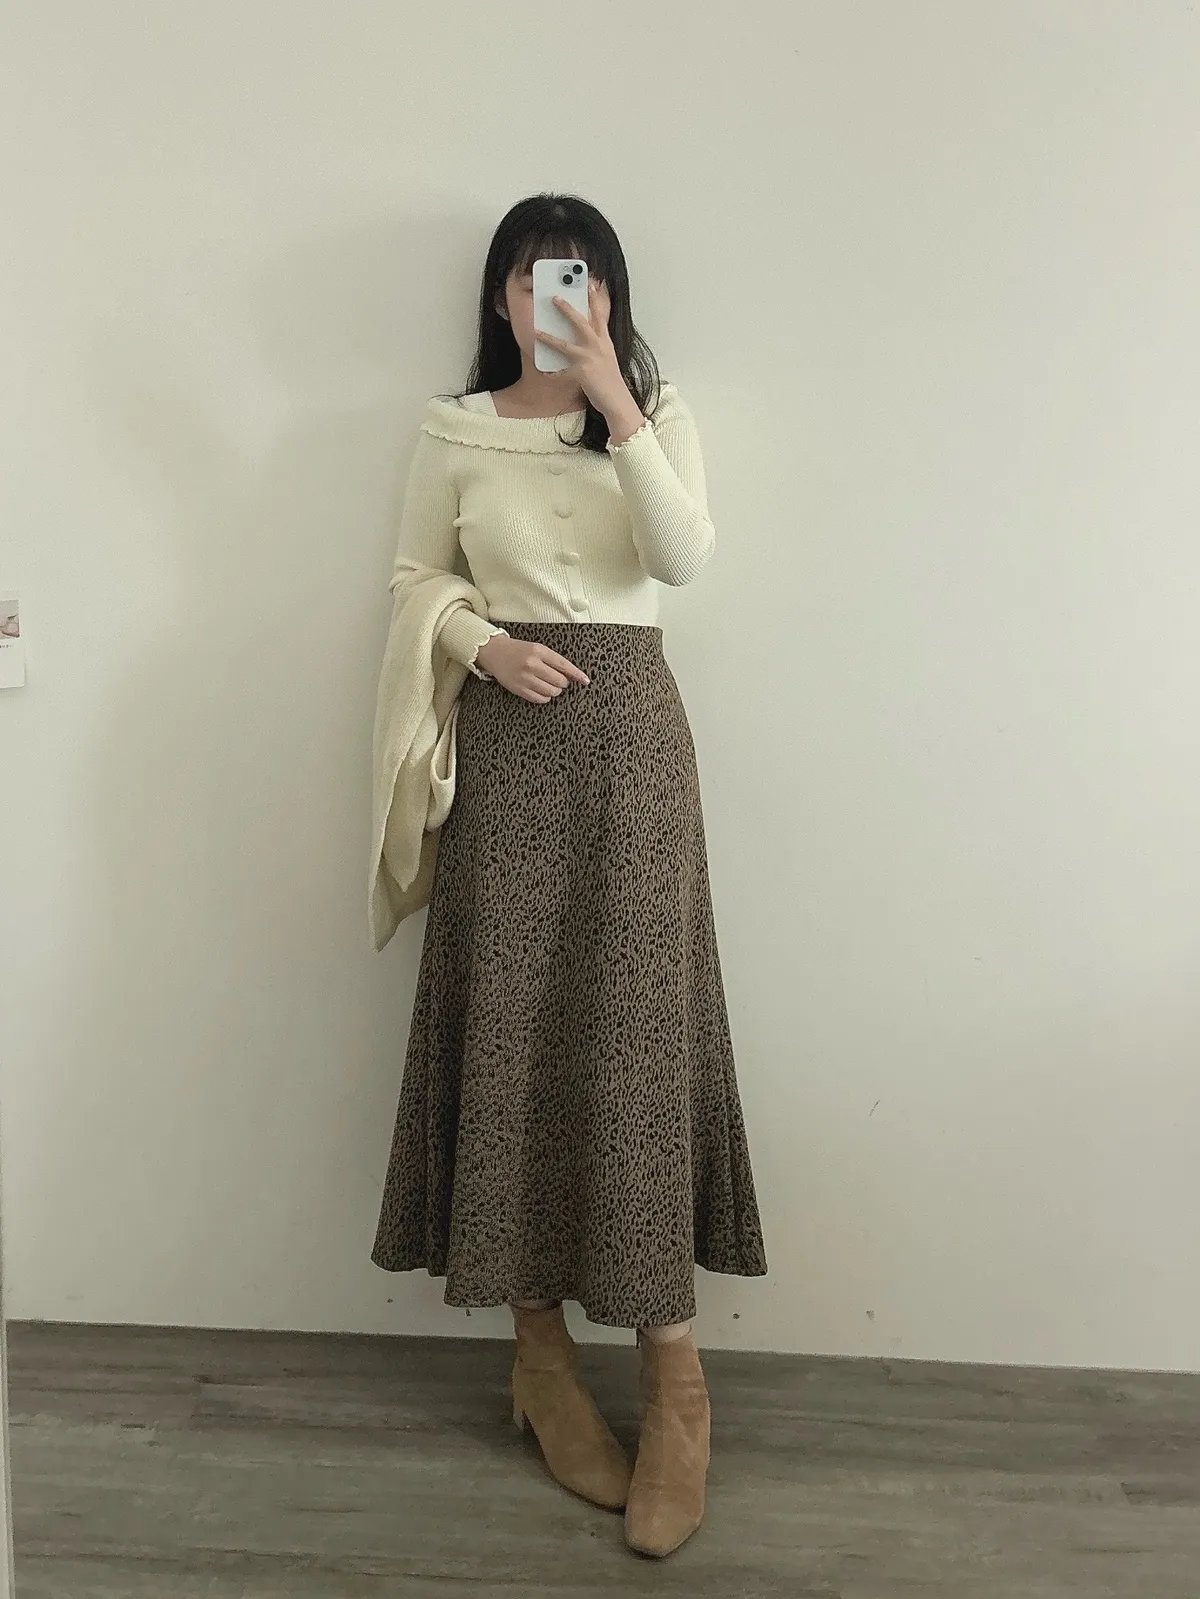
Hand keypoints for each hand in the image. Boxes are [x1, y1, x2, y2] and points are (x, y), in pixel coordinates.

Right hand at [475, 634, 589, 703]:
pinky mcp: (519, 689)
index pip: (564, 665)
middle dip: (563, 683)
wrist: (495, 653)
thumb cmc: (519, 650)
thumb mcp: (537, 649)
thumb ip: (554, 660)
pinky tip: (542, 690)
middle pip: (559, 681)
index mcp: (539, 651)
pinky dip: (545, 697)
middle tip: (558, 679)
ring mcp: (525, 678)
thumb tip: (573, 675)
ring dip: (555, 690)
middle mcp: (532, 664)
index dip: (577, 674)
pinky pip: (540, 699)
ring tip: (549, 684)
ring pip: (551, 691)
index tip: (585, 680)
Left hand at [535, 279, 636, 420]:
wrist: (617, 401)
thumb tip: (587, 339)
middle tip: (554, 298)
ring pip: (565, 345)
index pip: (600, 316)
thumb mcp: (608, 358)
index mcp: (605, 342)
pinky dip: (552, 374)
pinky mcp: (581, 373)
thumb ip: (598, 346)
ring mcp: (589, 359)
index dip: (595, 300)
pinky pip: (561, 373)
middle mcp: (598, 347)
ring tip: (536, 332)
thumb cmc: (611, 382)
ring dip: (548, 338)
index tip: (590, 285)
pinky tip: (544, 372)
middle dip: (567, 309)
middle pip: (581, 323)